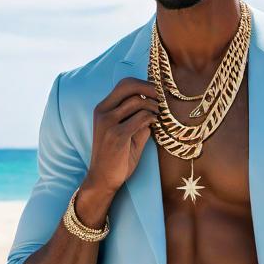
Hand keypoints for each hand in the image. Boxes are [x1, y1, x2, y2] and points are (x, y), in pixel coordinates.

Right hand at [83, 77, 159, 194]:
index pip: (124, 84)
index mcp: (102, 108)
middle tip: (161, 97)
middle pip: (128, 86)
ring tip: (158, 115)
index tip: (156, 92)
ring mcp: (108, 123)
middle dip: (149, 88)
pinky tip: (154, 124)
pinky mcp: (116, 135)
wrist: (102, 179)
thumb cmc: (116, 156)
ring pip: (137, 102)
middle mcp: (102, 112)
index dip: (143, 84)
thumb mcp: (126, 132)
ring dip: (152, 106)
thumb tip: (155, 103)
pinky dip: (151, 118)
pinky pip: (140, 118)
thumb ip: (137, 116)